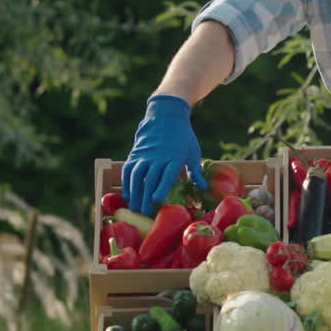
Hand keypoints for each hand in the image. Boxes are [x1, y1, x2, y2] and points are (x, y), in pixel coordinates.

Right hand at [122, 95, 207, 214]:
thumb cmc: (183, 137)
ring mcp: (145, 155)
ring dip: (134, 192)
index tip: (157, 200)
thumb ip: (196, 172)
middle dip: (146, 196)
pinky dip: (126, 182)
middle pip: (150, 179)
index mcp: (174, 158)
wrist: (166, 117)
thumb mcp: (193, 153)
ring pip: (136, 176)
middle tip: (144, 213)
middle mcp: (158, 157)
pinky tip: (127, 194)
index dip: (161, 187)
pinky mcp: (136, 153)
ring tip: (134, 208)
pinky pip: (128, 169)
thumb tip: (204, 188)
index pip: (166, 175)